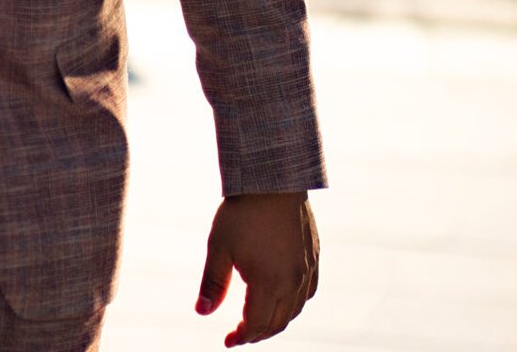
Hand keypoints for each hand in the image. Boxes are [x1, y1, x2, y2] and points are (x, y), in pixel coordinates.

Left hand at [195, 191, 318, 344]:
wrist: (273, 179)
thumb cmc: (241, 212)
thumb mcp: (219, 247)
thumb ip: (212, 284)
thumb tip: (202, 312)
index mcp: (269, 284)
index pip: (256, 325)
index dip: (241, 337)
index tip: (227, 340)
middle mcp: (293, 281)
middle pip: (278, 323)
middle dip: (258, 333)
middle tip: (240, 333)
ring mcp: (307, 269)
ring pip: (295, 310)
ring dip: (277, 320)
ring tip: (259, 318)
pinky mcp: (314, 255)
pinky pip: (308, 291)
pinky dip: (295, 302)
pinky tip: (283, 296)